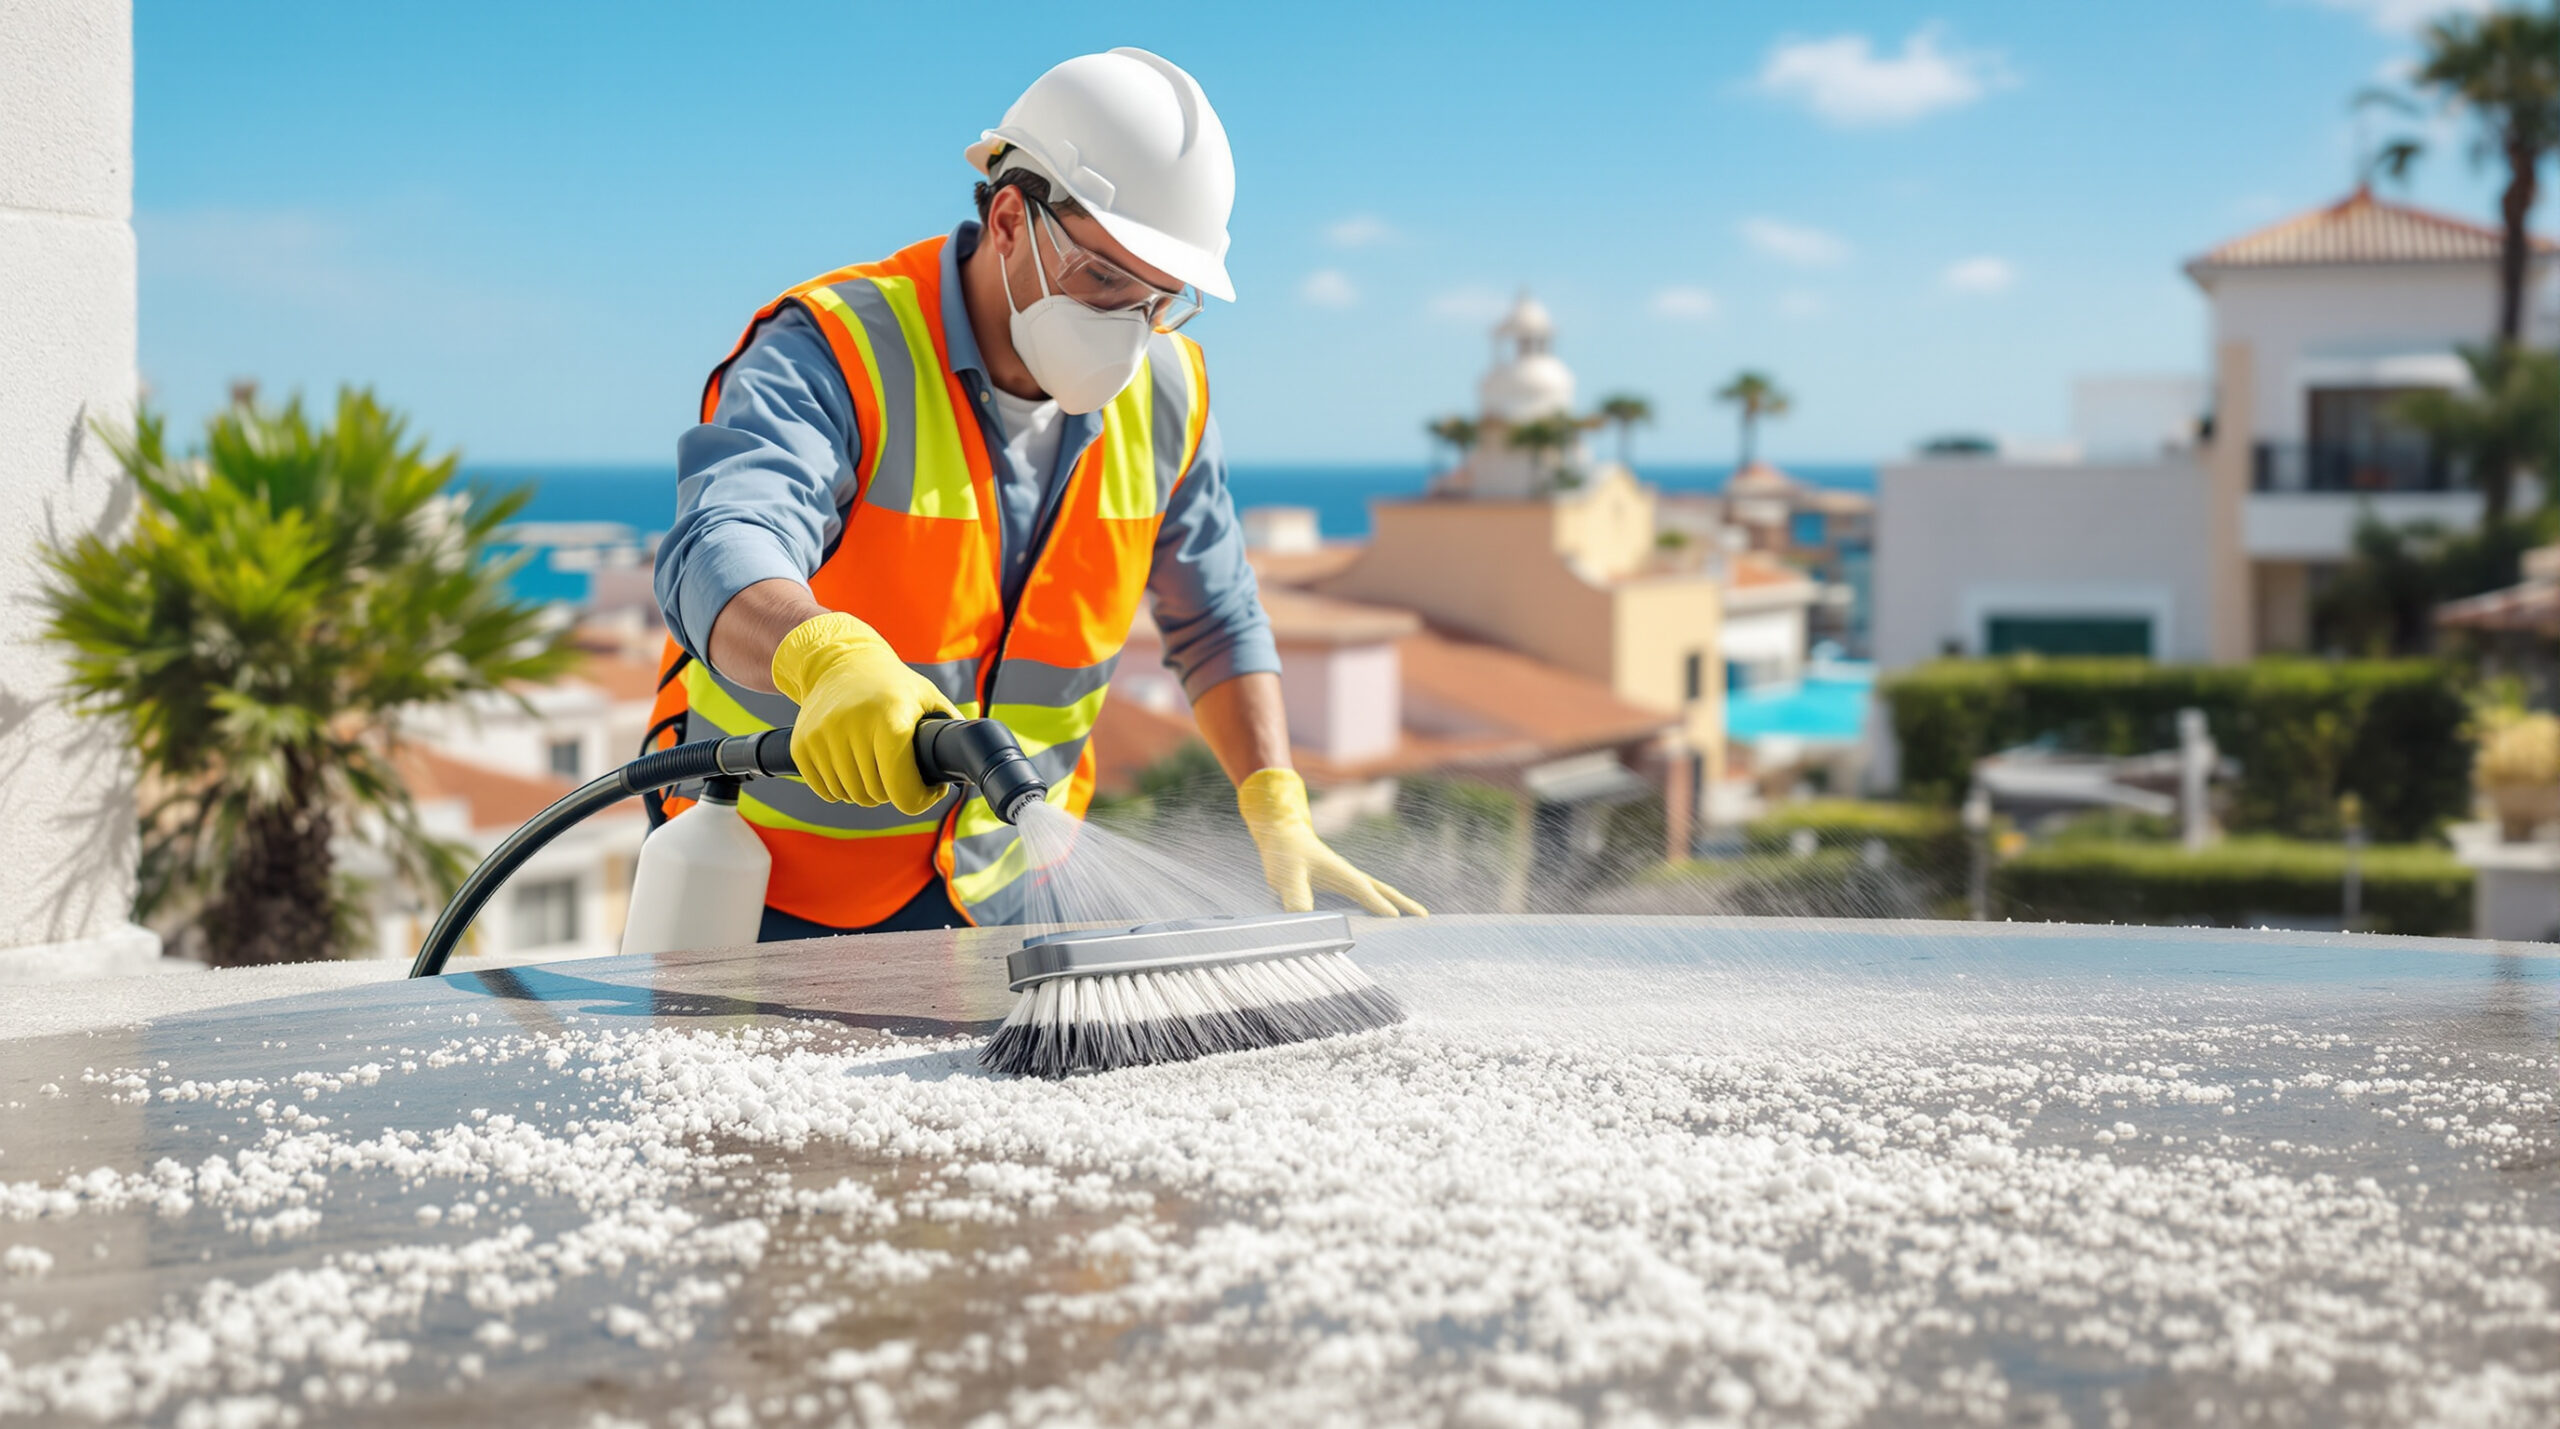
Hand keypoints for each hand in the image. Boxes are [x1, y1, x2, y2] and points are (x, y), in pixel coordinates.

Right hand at [769, 612, 957, 812]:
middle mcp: (853, 727)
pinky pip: (824, 790)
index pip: (903, 790)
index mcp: (890, 718)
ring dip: (866, 790)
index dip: (920, 799)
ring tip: (875, 765)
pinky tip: (851, 765)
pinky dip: (839, 787)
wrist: (839, 661)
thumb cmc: (891, 683)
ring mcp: (823, 737)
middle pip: (876, 796)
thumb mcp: (927, 697)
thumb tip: (972, 759)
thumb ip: (951, 727)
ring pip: (850, 795)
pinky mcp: (801, 745)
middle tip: (899, 772)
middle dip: (893, 791)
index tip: (928, 789)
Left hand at [1235, 768, 1426, 916]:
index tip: (1396, 919)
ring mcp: (1345, 878)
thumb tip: (1305, 919)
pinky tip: (1377, 915)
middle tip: (1424, 918)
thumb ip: (1296, 896)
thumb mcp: (1287, 875)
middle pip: (1382, 890)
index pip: (1364, 891)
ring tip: (1411, 918)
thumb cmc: (1285, 853)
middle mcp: (1348, 875)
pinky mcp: (1338, 882)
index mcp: (1341, 873)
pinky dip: (1377, 904)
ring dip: (1394, 904)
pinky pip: (1364, 895)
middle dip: (1403, 904)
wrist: (1281, 833)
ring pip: (1376, 892)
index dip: (1378, 905)